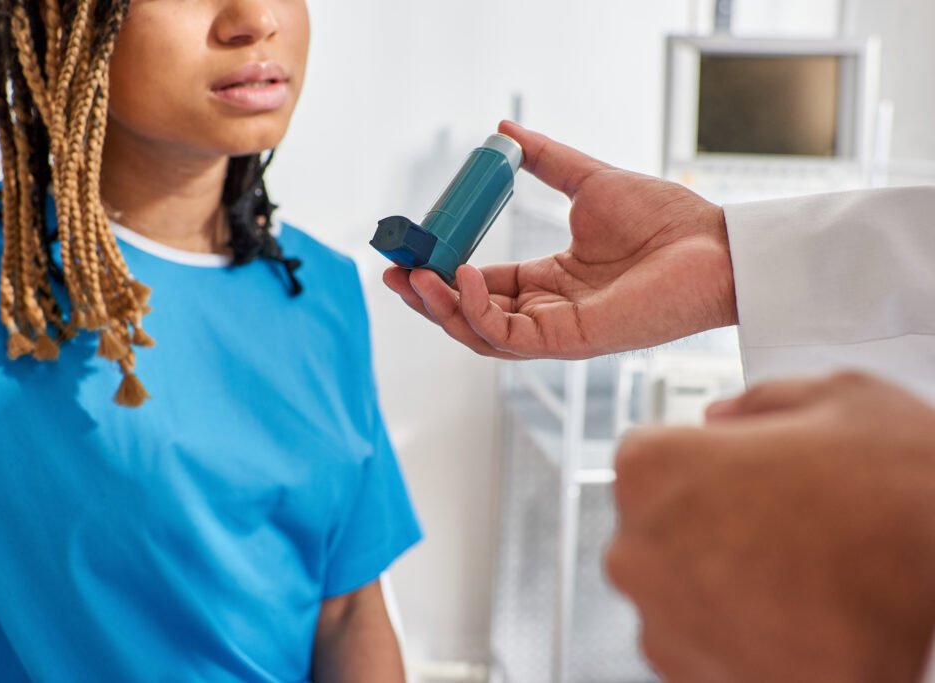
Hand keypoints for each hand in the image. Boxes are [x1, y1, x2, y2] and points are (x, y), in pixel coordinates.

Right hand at [383, 120, 735, 359]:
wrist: (715, 242)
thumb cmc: (667, 219)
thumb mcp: (589, 181)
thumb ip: (546, 161)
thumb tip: (505, 133)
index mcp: (550, 282)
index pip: (483, 285)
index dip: (443, 271)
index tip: (411, 249)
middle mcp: (549, 311)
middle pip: (471, 316)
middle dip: (427, 298)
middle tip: (395, 271)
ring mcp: (558, 331)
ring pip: (481, 334)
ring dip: (442, 308)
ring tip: (414, 277)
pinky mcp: (571, 340)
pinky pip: (510, 335)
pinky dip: (480, 310)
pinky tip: (466, 275)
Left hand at [608, 372, 934, 682]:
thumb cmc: (899, 491)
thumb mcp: (834, 397)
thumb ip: (756, 403)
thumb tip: (721, 417)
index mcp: (651, 467)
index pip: (646, 462)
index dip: (700, 465)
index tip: (737, 478)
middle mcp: (637, 550)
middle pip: (653, 531)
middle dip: (702, 527)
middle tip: (777, 526)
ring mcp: (664, 625)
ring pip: (673, 594)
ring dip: (716, 586)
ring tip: (794, 575)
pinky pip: (699, 649)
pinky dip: (736, 637)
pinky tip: (794, 616)